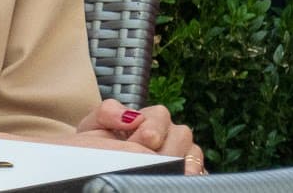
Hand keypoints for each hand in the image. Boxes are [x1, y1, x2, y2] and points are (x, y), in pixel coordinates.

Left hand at [73, 100, 201, 170]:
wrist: (92, 167)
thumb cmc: (94, 149)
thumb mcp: (92, 128)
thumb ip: (107, 113)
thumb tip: (132, 117)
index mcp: (147, 121)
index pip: (160, 116)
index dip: (154, 127)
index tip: (144, 140)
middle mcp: (167, 135)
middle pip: (182, 134)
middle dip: (168, 147)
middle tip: (153, 159)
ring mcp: (178, 155)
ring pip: (194, 153)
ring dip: (184, 163)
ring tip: (173, 173)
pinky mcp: (183, 172)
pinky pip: (199, 172)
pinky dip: (195, 175)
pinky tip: (183, 179)